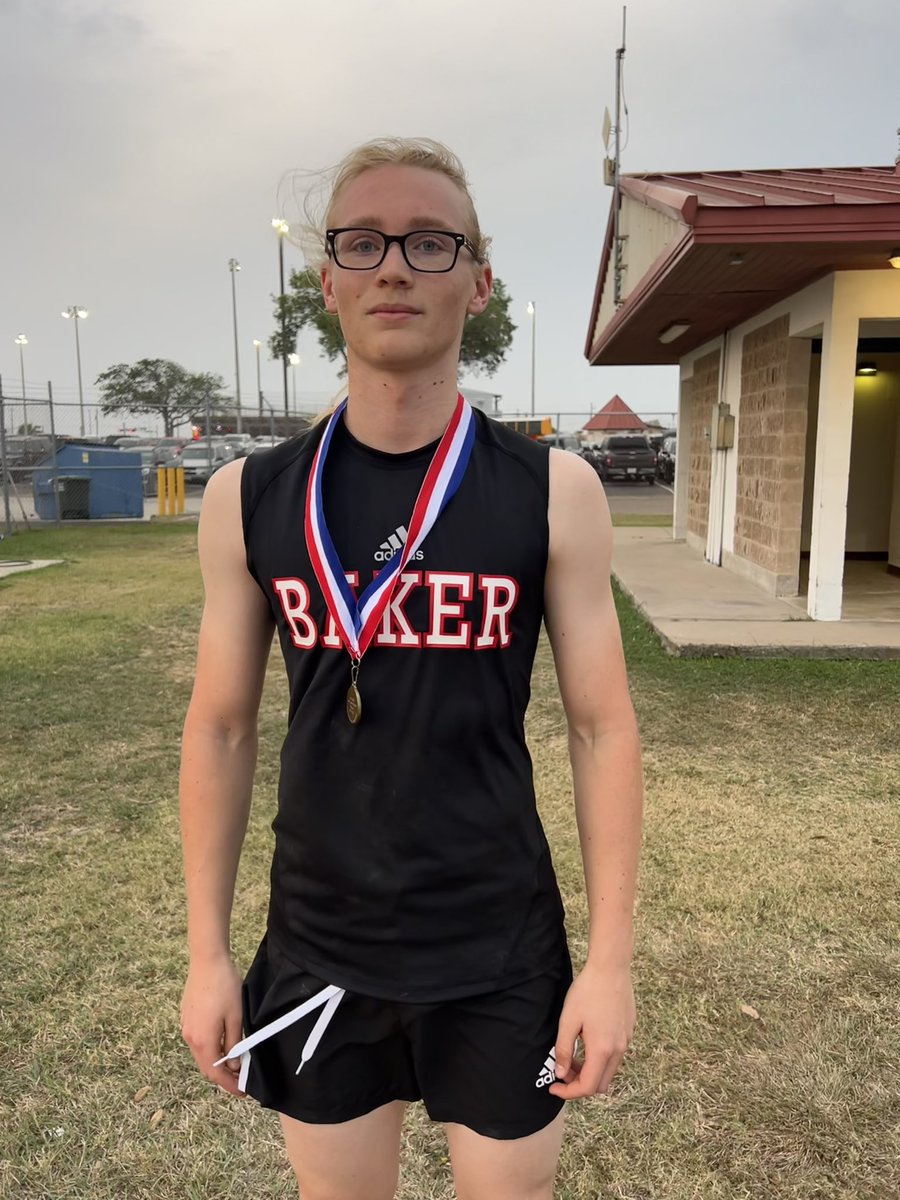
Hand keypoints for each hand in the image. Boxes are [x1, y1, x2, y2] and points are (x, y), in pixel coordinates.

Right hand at [181, 955, 246, 1096]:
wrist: (207, 961)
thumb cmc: (224, 986)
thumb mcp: (236, 1017)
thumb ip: (234, 1043)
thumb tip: (233, 1064)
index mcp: (203, 1040)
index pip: (215, 1072)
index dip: (228, 1085)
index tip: (242, 1092)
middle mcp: (190, 1037)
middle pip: (206, 1066)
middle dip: (223, 1076)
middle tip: (241, 1080)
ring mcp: (186, 1027)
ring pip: (201, 1054)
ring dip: (216, 1062)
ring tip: (235, 1063)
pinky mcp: (186, 1017)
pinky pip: (198, 1041)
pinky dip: (210, 1049)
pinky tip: (223, 1044)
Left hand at [548, 962, 634, 1099]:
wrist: (611, 968)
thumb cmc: (587, 991)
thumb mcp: (568, 1020)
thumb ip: (563, 1049)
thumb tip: (560, 1073)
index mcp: (602, 1050)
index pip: (587, 1087)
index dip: (569, 1092)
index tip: (553, 1086)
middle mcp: (618, 1049)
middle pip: (601, 1084)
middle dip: (580, 1083)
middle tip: (562, 1068)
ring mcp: (626, 1040)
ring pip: (609, 1070)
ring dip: (591, 1069)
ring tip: (573, 1052)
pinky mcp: (629, 1030)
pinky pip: (615, 1054)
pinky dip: (600, 1057)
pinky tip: (587, 1038)